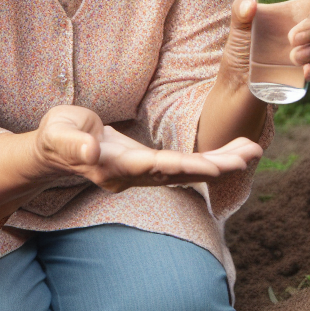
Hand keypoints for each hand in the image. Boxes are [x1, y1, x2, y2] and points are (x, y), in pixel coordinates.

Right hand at [34, 106, 261, 192]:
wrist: (55, 150)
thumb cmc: (56, 137)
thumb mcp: (59, 135)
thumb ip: (73, 143)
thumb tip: (90, 150)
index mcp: (114, 167)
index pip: (156, 167)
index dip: (184, 166)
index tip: (212, 167)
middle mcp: (134, 175)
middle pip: (182, 173)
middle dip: (216, 166)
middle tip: (249, 156)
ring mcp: (143, 173)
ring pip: (189, 171)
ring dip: (221, 162)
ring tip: (254, 149)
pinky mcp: (149, 166)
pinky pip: (186, 166)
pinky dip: (210, 160)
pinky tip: (234, 153)